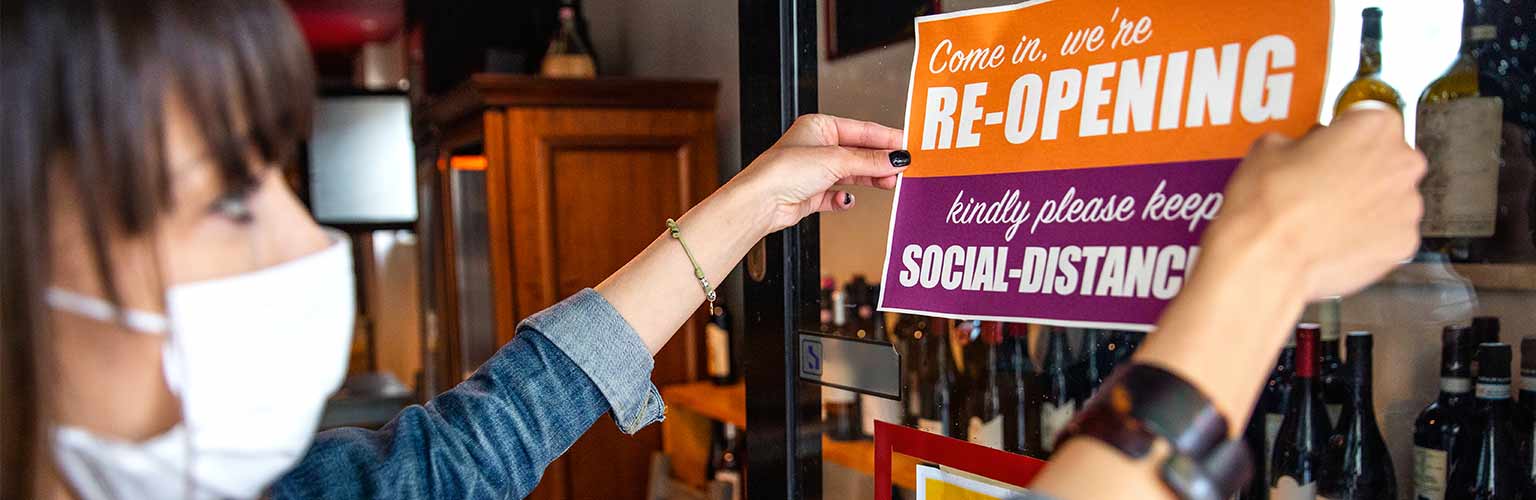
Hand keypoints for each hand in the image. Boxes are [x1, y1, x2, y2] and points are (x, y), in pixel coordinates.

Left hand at [725, 114, 907, 233]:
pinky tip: (847, 201)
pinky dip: (843, 199)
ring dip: (869, 179)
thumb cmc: (784, 170)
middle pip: (858, 153)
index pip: (861, 130)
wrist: (761, 202)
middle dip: (880, 162)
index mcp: (819, 127)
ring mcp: (813, 172)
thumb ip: (869, 160)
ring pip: (850, 174)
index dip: (886, 138)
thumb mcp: (836, 160)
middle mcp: (816, 147)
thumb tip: (896, 158)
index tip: (908, 144)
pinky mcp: (810, 194)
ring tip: (888, 184)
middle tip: (902, 168)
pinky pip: (835, 196)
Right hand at [1211, 105, 1426, 299]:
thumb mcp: (1269, 147)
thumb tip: (1302, 150)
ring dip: (1367, 203)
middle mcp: (1401, 162)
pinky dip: (1369, 236)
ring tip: (1327, 216)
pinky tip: (1336, 238)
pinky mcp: (1403, 243)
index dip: (1346, 133)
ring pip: (1391, 197)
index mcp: (1373, 127)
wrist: (1267, 258)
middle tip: (1325, 182)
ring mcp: (1407, 206)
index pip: (1370, 118)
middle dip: (1361, 168)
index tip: (1333, 143)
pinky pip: (1390, 233)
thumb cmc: (1269, 205)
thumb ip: (1302, 141)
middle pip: (1388, 157)